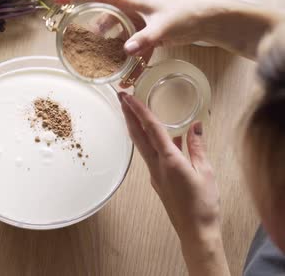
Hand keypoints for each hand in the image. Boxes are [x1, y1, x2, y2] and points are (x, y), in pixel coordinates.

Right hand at [54, 0, 282, 57]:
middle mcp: (132, 8)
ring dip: (106, 45)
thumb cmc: (188, 14)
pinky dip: (127, 60)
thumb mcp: (163, 27)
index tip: (58, 0)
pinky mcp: (149, 33)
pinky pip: (131, 46)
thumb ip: (144, 39)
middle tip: (72, 34)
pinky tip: (125, 77)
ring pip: (115, 31)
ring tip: (94, 58)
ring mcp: (140, 21)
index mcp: (130, 0)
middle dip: (86, 22)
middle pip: (102, 12)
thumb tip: (126, 51)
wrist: (211, 19)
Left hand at [117, 91, 229, 275]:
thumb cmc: (204, 204)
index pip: (151, 128)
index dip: (139, 110)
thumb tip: (195, 126)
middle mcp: (156, 166)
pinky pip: (152, 156)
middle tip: (121, 96)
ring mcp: (154, 174)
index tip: (128, 96)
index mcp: (169, 160)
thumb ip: (198, 147)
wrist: (196, 232)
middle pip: (138, 135)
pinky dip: (151, 141)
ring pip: (142, 145)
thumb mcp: (206, 171)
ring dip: (136, 126)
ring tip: (133, 110)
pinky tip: (161, 136)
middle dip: (128, 114)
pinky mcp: (158, 181)